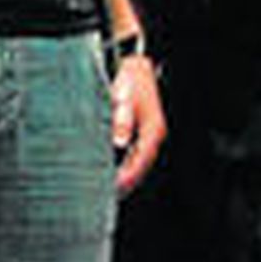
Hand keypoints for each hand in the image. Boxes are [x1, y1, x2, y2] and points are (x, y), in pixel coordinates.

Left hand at [112, 53, 165, 197]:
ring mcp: (150, 133)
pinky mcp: (143, 130)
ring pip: (138, 162)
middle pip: (140, 167)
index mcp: (152, 131)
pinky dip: (124, 165)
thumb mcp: (123, 96)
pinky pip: (135, 154)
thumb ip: (121, 119)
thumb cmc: (130, 79)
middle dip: (125, 183)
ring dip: (125, 176)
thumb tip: (118, 141)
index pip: (139, 163)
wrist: (137, 64)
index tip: (112, 190)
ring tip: (107, 189)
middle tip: (106, 197)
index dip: (126, 179)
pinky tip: (112, 170)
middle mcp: (153, 135)